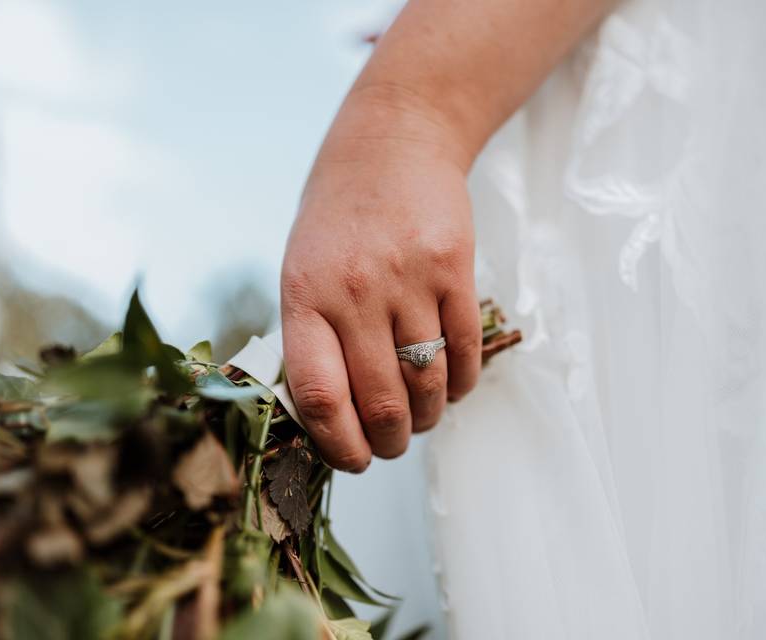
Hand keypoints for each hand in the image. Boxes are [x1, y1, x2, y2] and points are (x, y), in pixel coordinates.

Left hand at [280, 88, 481, 471]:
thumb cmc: (338, 217)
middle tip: (391, 446)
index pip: (320, 397)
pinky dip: (460, 384)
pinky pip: (464, 351)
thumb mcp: (302, 270)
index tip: (353, 460)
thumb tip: (331, 420)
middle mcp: (354, 291)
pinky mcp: (455, 269)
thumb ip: (312, 339)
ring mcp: (409, 279)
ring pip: (427, 384)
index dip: (339, 446)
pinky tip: (450, 386)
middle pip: (382, 402)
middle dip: (389, 443)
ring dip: (427, 418)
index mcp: (304, 297)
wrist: (392, 142)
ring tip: (421, 417)